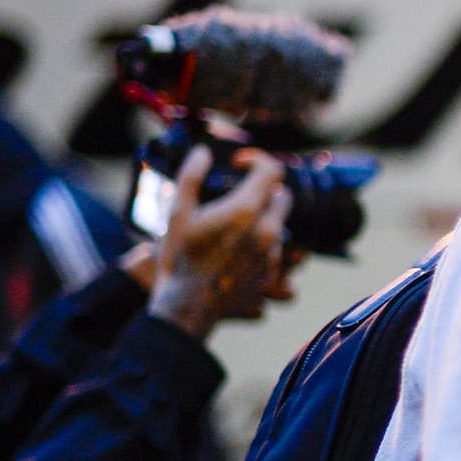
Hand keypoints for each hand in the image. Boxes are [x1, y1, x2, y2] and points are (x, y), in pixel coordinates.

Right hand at [146, 150, 291, 340]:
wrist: (184, 307)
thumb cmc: (178, 258)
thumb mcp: (177, 213)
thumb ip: (191, 177)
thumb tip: (202, 153)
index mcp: (246, 211)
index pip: (272, 171)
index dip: (257, 161)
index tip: (239, 165)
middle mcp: (268, 232)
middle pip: (283, 197)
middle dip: (264, 191)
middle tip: (237, 196)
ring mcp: (273, 258)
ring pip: (280, 228)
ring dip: (263, 224)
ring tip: (233, 233)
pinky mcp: (273, 279)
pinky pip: (279, 260)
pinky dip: (264, 254)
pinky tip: (244, 258)